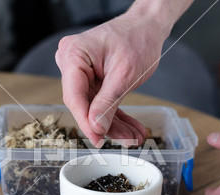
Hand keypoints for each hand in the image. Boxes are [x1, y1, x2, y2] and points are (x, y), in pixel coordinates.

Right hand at [55, 9, 170, 146]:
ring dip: (114, 124)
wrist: (147, 27)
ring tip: (133, 137)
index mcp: (74, 55)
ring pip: (94, 107)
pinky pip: (101, 102)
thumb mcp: (124, 75)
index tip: (97, 139)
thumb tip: (96, 128)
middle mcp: (72, 62)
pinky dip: (116, 115)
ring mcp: (80, 72)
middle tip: (125, 141)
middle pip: (84, 104)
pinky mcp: (90, 79)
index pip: (74, 96)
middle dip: (106, 125)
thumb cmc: (137, 39)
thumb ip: (107, 103)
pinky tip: (130, 129)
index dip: (86, 121)